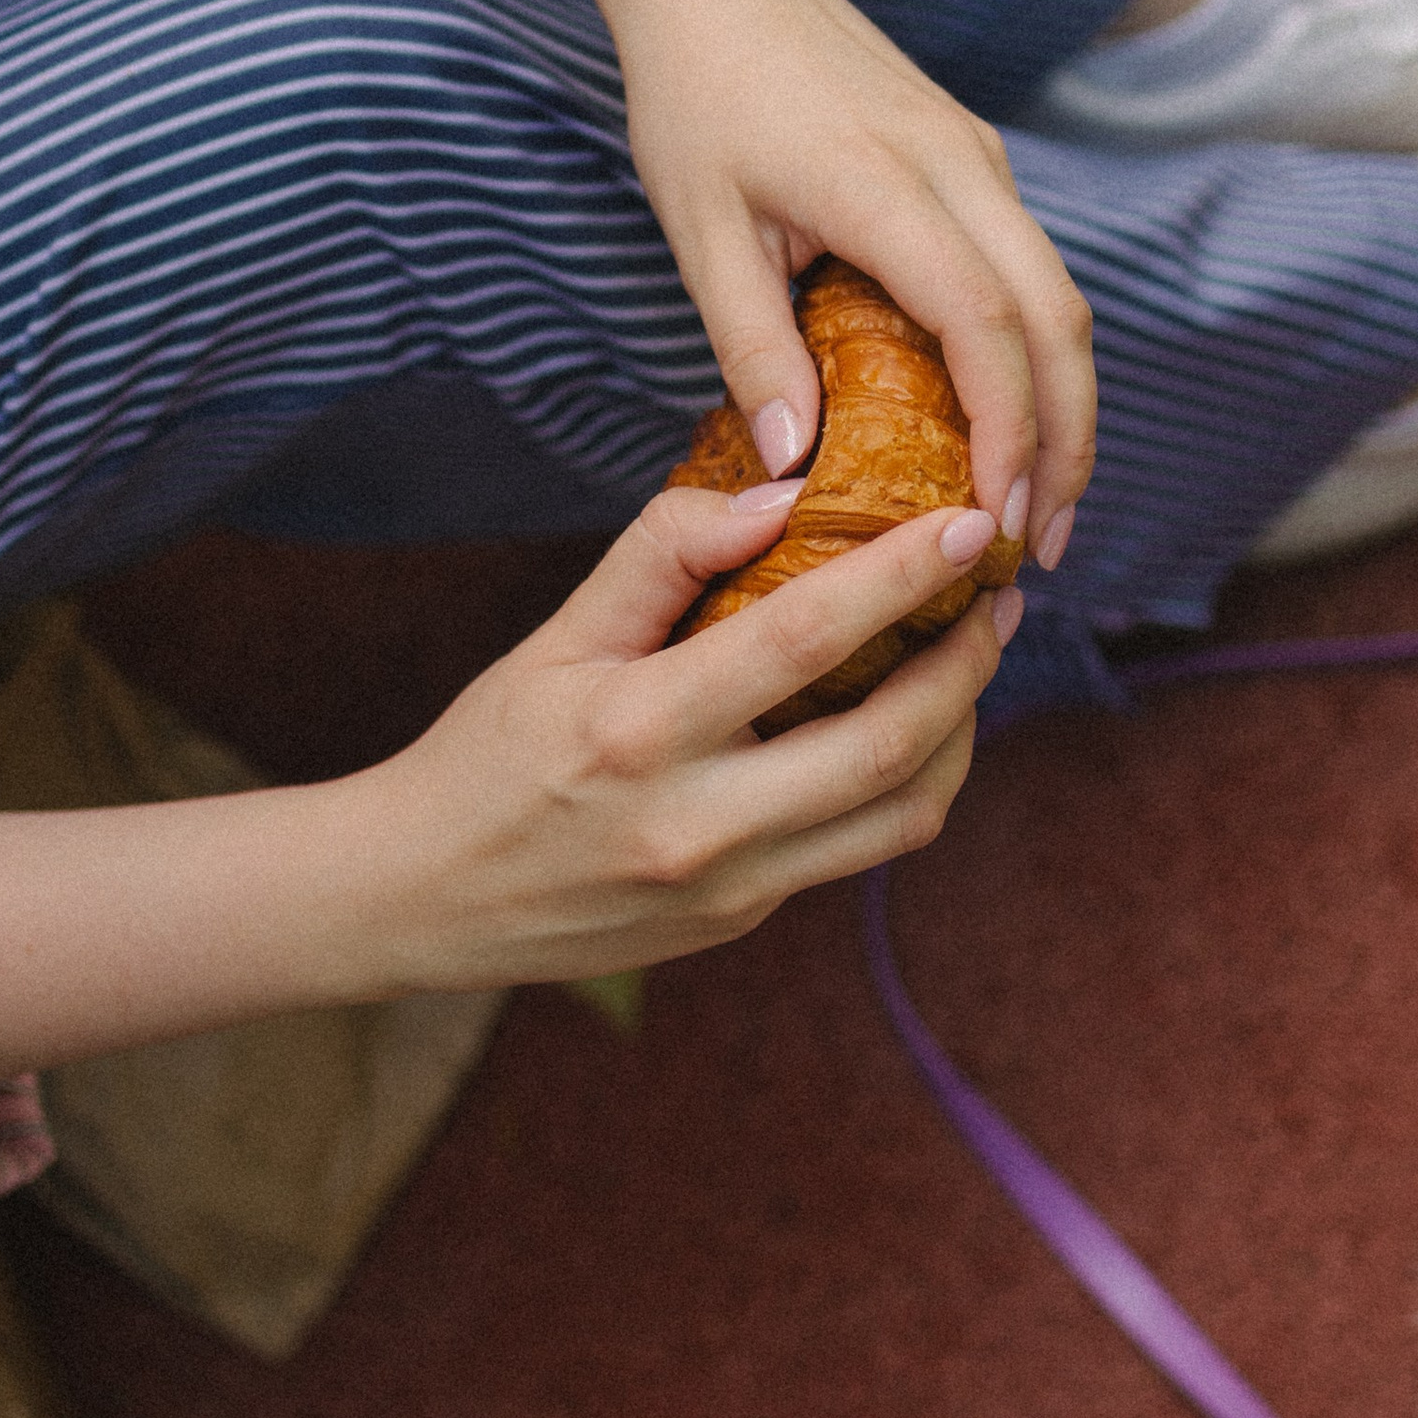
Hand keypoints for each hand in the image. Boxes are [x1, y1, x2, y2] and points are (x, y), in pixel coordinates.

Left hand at [252, 0, 1094, 560]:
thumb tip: (796, 469)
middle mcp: (960, 167)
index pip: (985, 326)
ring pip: (1060, 295)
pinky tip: (1008, 417)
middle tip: (1042, 544)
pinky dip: (1036, 352)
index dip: (1008, 432)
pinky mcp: (975, 157)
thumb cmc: (693, 98)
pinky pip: (1030, 266)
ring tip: (1037, 503)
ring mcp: (979, 158)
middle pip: (1058, 319)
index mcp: (886, 186)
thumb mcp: (701, 231)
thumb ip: (752, 348)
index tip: (998, 523)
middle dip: (1067, 440)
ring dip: (1062, 402)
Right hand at [367, 477, 1024, 990]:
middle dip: (965, 662)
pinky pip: (861, 847)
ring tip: (964, 660)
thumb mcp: (554, 639)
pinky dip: (904, 779)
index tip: (966, 526)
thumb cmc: (487, 753)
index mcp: (639, 733)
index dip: (900, 577)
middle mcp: (697, 824)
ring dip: (958, 731)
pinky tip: (901, 723)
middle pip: (890, 743)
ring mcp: (730, 889)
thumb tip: (782, 495)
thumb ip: (663, 556)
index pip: (803, 639)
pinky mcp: (744, 922)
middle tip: (994, 598)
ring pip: (904, 813)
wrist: (423, 898)